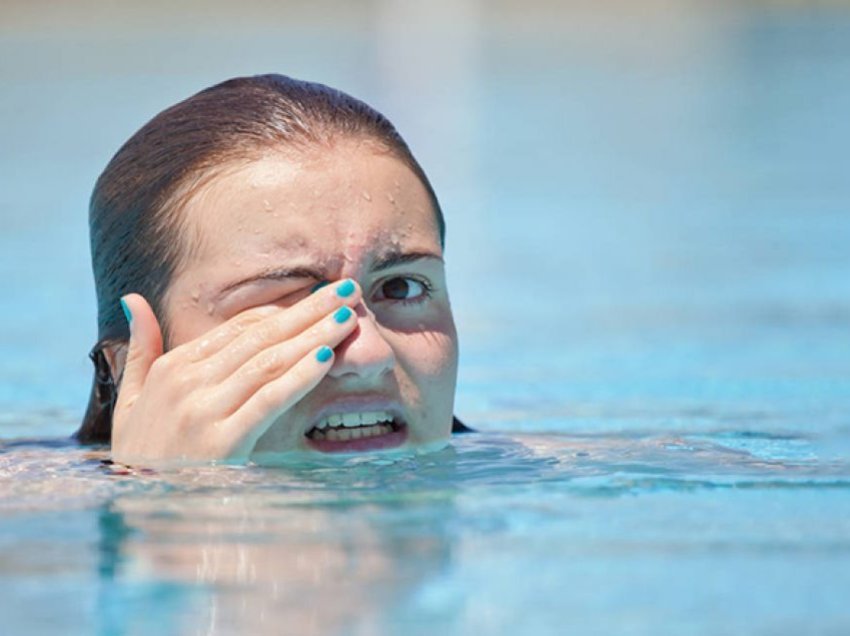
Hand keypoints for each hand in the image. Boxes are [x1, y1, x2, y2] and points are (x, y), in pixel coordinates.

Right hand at [110, 279, 361, 464]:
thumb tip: (134, 298)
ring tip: (347, 318)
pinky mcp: (223, 442)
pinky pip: (268, 401)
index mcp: (174, 367)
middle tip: (348, 289)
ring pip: (269, 362)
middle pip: (262, 336)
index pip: (240, 328)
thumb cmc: (141, 455)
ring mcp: (204, 411)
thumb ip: (140, 348)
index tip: (321, 296)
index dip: (285, 309)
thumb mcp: (131, 399)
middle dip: (309, 311)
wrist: (137, 509)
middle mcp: (189, 382)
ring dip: (313, 337)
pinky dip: (298, 378)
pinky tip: (326, 359)